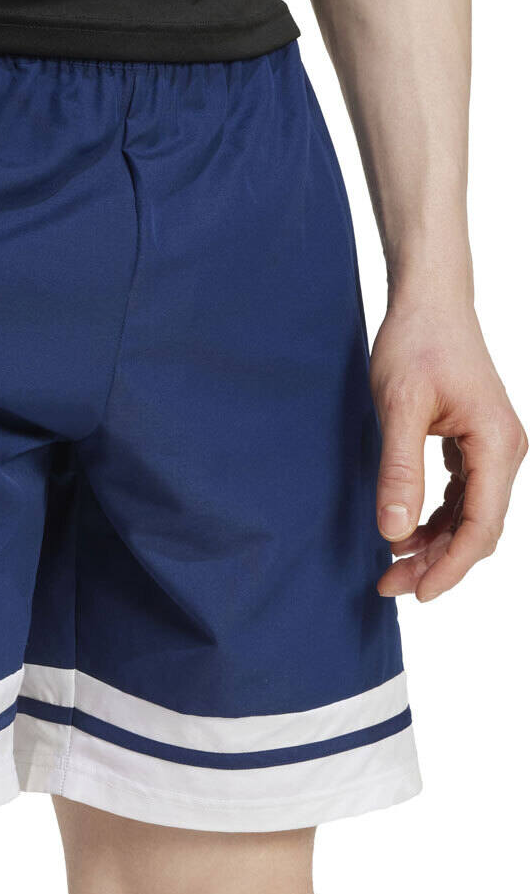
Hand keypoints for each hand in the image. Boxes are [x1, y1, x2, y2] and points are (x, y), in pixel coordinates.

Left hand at [370, 298, 525, 600]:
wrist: (430, 300)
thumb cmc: (417, 342)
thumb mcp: (399, 407)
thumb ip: (399, 470)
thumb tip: (394, 532)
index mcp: (496, 443)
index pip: (481, 525)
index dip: (451, 566)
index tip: (418, 593)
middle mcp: (505, 450)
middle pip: (479, 528)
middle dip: (438, 563)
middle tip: (388, 586)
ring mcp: (493, 448)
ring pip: (470, 516)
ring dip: (435, 545)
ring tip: (391, 567)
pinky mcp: (476, 443)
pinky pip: (463, 497)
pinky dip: (436, 520)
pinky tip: (405, 533)